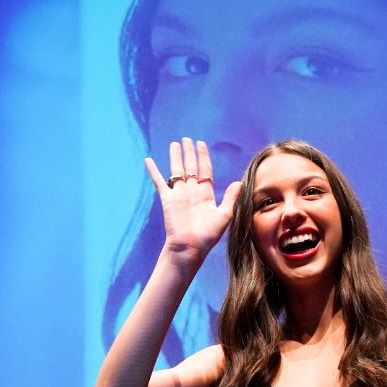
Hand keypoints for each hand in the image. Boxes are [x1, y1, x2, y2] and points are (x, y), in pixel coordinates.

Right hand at [144, 137, 241, 266]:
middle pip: (190, 166)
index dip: (203, 156)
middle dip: (189, 152)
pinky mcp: (167, 199)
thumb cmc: (208, 235)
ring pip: (176, 170)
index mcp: (205, 194)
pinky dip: (153, 171)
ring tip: (174, 144)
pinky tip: (148, 160)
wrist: (190, 247)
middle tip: (187, 139)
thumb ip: (231, 198)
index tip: (201, 144)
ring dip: (175, 157)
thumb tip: (239, 182)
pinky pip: (159, 181)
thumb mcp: (224, 216)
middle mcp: (191, 191)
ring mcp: (179, 194)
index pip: (204, 170)